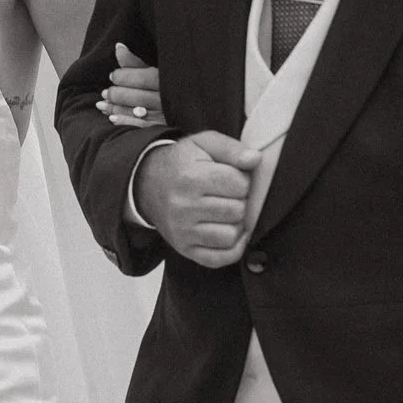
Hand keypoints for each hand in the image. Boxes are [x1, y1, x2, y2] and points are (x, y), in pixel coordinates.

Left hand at [97, 43, 163, 128]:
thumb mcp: (156, 73)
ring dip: (114, 108)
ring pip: (135, 111)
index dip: (122, 76)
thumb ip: (136, 63)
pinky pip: (139, 127)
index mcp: (168, 81)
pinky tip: (112, 118)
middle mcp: (168, 99)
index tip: (112, 75)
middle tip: (106, 92)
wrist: (187, 110)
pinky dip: (124, 121)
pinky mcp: (162, 129)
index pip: (141, 78)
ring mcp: (166, 116)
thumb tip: (118, 46)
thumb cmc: (168, 88)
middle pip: (136, 96)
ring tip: (103, 104)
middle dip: (116, 94)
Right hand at [131, 132, 260, 268]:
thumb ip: (232, 148)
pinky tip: (230, 233)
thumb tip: (255, 159)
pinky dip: (232, 249)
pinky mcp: (184, 248)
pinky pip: (219, 259)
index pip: (239, 184)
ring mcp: (182, 231)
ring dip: (235, 224)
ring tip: (225, 212)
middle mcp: (183, 207)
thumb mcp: (203, 143)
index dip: (242, 180)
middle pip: (237, 210)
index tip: (230, 177)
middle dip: (239, 201)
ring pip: (231, 235)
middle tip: (227, 195)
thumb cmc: (182, 163)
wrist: (148, 184)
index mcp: (190, 178)